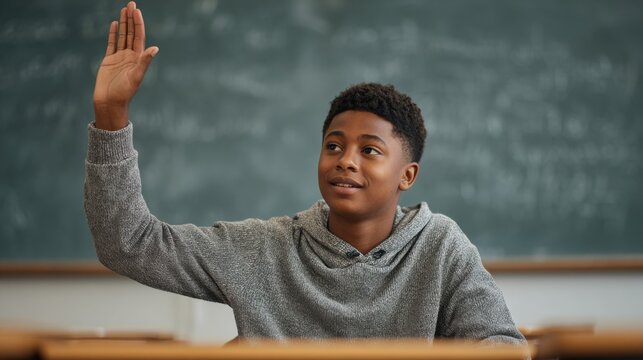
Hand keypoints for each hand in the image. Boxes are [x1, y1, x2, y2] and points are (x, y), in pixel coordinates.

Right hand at [93, 1, 158, 130]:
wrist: (110, 102)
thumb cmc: (124, 92)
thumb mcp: (136, 77)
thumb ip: (144, 62)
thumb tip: (155, 48)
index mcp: (138, 58)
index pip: (139, 37)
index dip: (138, 24)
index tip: (137, 11)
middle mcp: (130, 56)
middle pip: (131, 33)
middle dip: (131, 19)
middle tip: (131, 3)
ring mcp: (119, 57)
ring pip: (122, 36)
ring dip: (124, 23)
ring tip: (124, 9)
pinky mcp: (108, 60)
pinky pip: (111, 43)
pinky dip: (113, 33)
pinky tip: (115, 24)